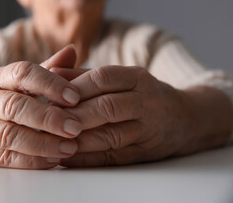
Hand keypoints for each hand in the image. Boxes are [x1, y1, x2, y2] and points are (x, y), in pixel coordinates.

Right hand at [0, 45, 82, 168]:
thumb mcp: (16, 82)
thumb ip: (45, 69)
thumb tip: (71, 51)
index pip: (21, 73)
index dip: (49, 83)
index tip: (75, 96)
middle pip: (14, 106)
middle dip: (47, 117)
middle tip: (75, 127)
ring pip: (8, 135)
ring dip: (41, 143)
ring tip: (69, 147)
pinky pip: (2, 158)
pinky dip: (29, 160)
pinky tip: (52, 160)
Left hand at [53, 65, 189, 166]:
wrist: (184, 119)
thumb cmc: (142, 95)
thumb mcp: (122, 78)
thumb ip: (85, 75)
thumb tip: (51, 73)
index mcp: (138, 78)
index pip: (104, 77)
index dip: (77, 86)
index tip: (53, 94)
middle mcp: (147, 102)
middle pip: (107, 107)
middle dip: (74, 114)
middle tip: (48, 119)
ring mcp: (148, 130)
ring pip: (110, 135)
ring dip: (79, 139)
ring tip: (53, 139)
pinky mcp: (144, 153)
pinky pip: (112, 157)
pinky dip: (88, 158)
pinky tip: (67, 156)